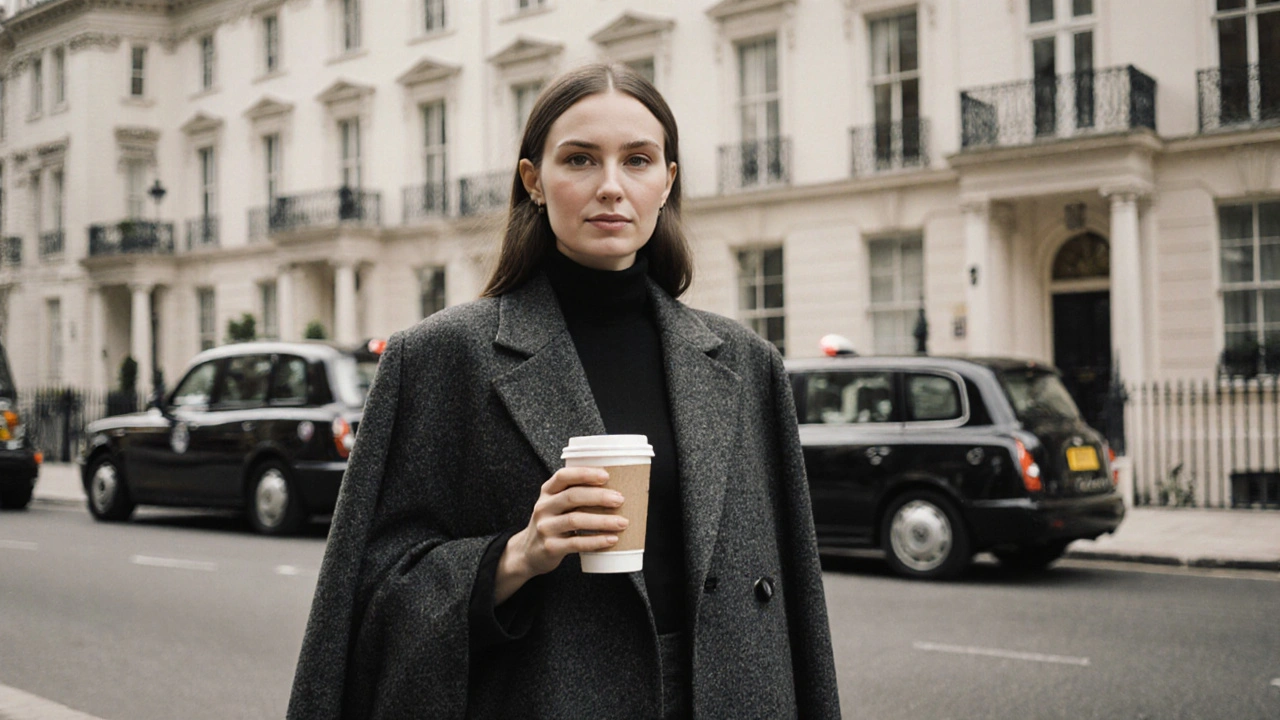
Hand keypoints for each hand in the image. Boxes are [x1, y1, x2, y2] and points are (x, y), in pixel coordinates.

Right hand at [494, 467, 628, 603]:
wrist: (529, 553)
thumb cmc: (553, 524)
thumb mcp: (556, 505)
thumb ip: (576, 495)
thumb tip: (615, 489)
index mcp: (547, 492)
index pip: (563, 476)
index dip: (584, 474)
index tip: (606, 475)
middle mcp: (544, 507)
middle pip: (572, 496)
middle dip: (599, 496)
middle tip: (620, 499)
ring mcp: (545, 528)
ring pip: (575, 520)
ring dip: (602, 521)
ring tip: (622, 522)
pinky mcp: (550, 547)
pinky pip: (576, 543)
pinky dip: (596, 541)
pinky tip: (611, 539)